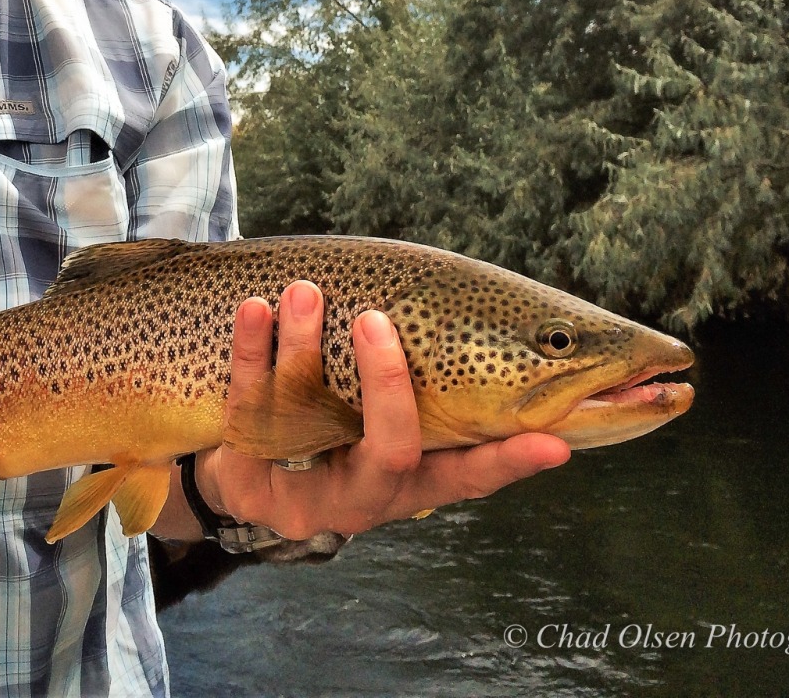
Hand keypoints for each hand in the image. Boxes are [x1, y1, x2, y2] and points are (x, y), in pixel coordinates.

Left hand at [199, 282, 569, 539]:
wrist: (234, 460)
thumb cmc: (326, 415)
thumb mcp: (374, 404)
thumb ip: (423, 376)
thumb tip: (496, 313)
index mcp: (411, 478)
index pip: (469, 474)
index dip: (510, 461)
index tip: (554, 441)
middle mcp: (367, 495)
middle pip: (392, 451)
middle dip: (387, 383)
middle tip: (376, 318)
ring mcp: (306, 496)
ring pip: (309, 423)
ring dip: (303, 347)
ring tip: (305, 290)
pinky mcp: (247, 484)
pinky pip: (247, 411)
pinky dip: (250, 352)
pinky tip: (255, 308)